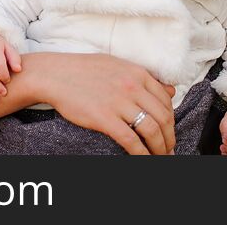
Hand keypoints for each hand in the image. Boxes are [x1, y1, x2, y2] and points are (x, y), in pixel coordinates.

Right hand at [37, 53, 176, 155]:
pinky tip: (144, 160)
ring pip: (152, 130)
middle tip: (169, 149)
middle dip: (170, 137)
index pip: (166, 100)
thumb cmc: (83, 70)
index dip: (171, 120)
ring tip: (160, 157)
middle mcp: (132, 87)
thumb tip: (171, 90)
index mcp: (138, 73)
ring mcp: (119, 102)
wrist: (55, 74)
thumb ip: (144, 78)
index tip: (168, 131)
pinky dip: (142, 154)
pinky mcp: (105, 118)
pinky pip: (131, 140)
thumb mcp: (118, 66)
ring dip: (160, 148)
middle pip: (163, 117)